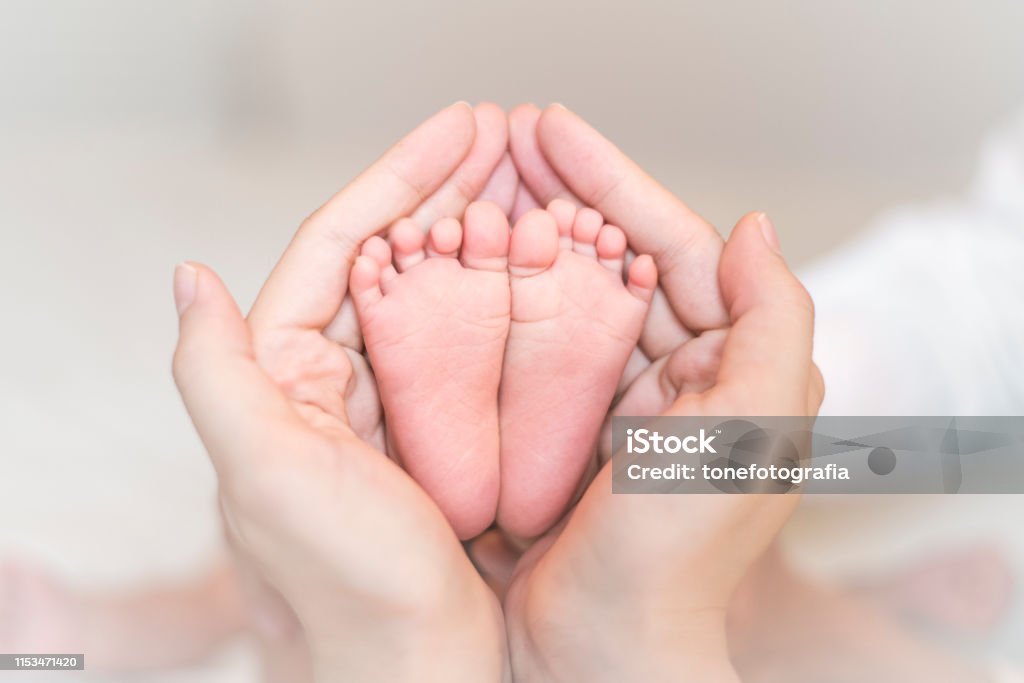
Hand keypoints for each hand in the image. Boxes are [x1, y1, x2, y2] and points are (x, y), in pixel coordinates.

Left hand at [172, 102, 509, 681]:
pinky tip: (546, 269)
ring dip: (482, 236)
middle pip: (394, 258)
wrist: (415, 672)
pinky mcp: (446, 435)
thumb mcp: (264, 476)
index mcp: (283, 377)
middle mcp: (333, 383)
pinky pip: (474, 350)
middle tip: (510, 139)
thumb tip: (187, 276)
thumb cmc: (342, 590)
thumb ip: (217, 373)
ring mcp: (395, 407)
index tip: (461, 127)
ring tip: (535, 184)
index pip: (338, 246)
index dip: (398, 176)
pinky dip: (507, 302)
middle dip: (449, 191)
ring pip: (439, 296)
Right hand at [492, 106, 822, 680]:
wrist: (603, 648)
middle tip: (501, 142)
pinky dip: (498, 307)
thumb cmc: (678, 552)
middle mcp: (675, 375)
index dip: (613, 180)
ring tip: (474, 186)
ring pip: (566, 297)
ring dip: (524, 242)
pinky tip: (458, 267)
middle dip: (559, 197)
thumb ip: (771, 320)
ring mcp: (612, 401)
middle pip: (613, 260)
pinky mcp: (558, 430)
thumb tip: (754, 225)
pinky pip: (528, 351)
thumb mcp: (750, 429)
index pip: (672, 244)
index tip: (551, 130)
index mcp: (729, 365)